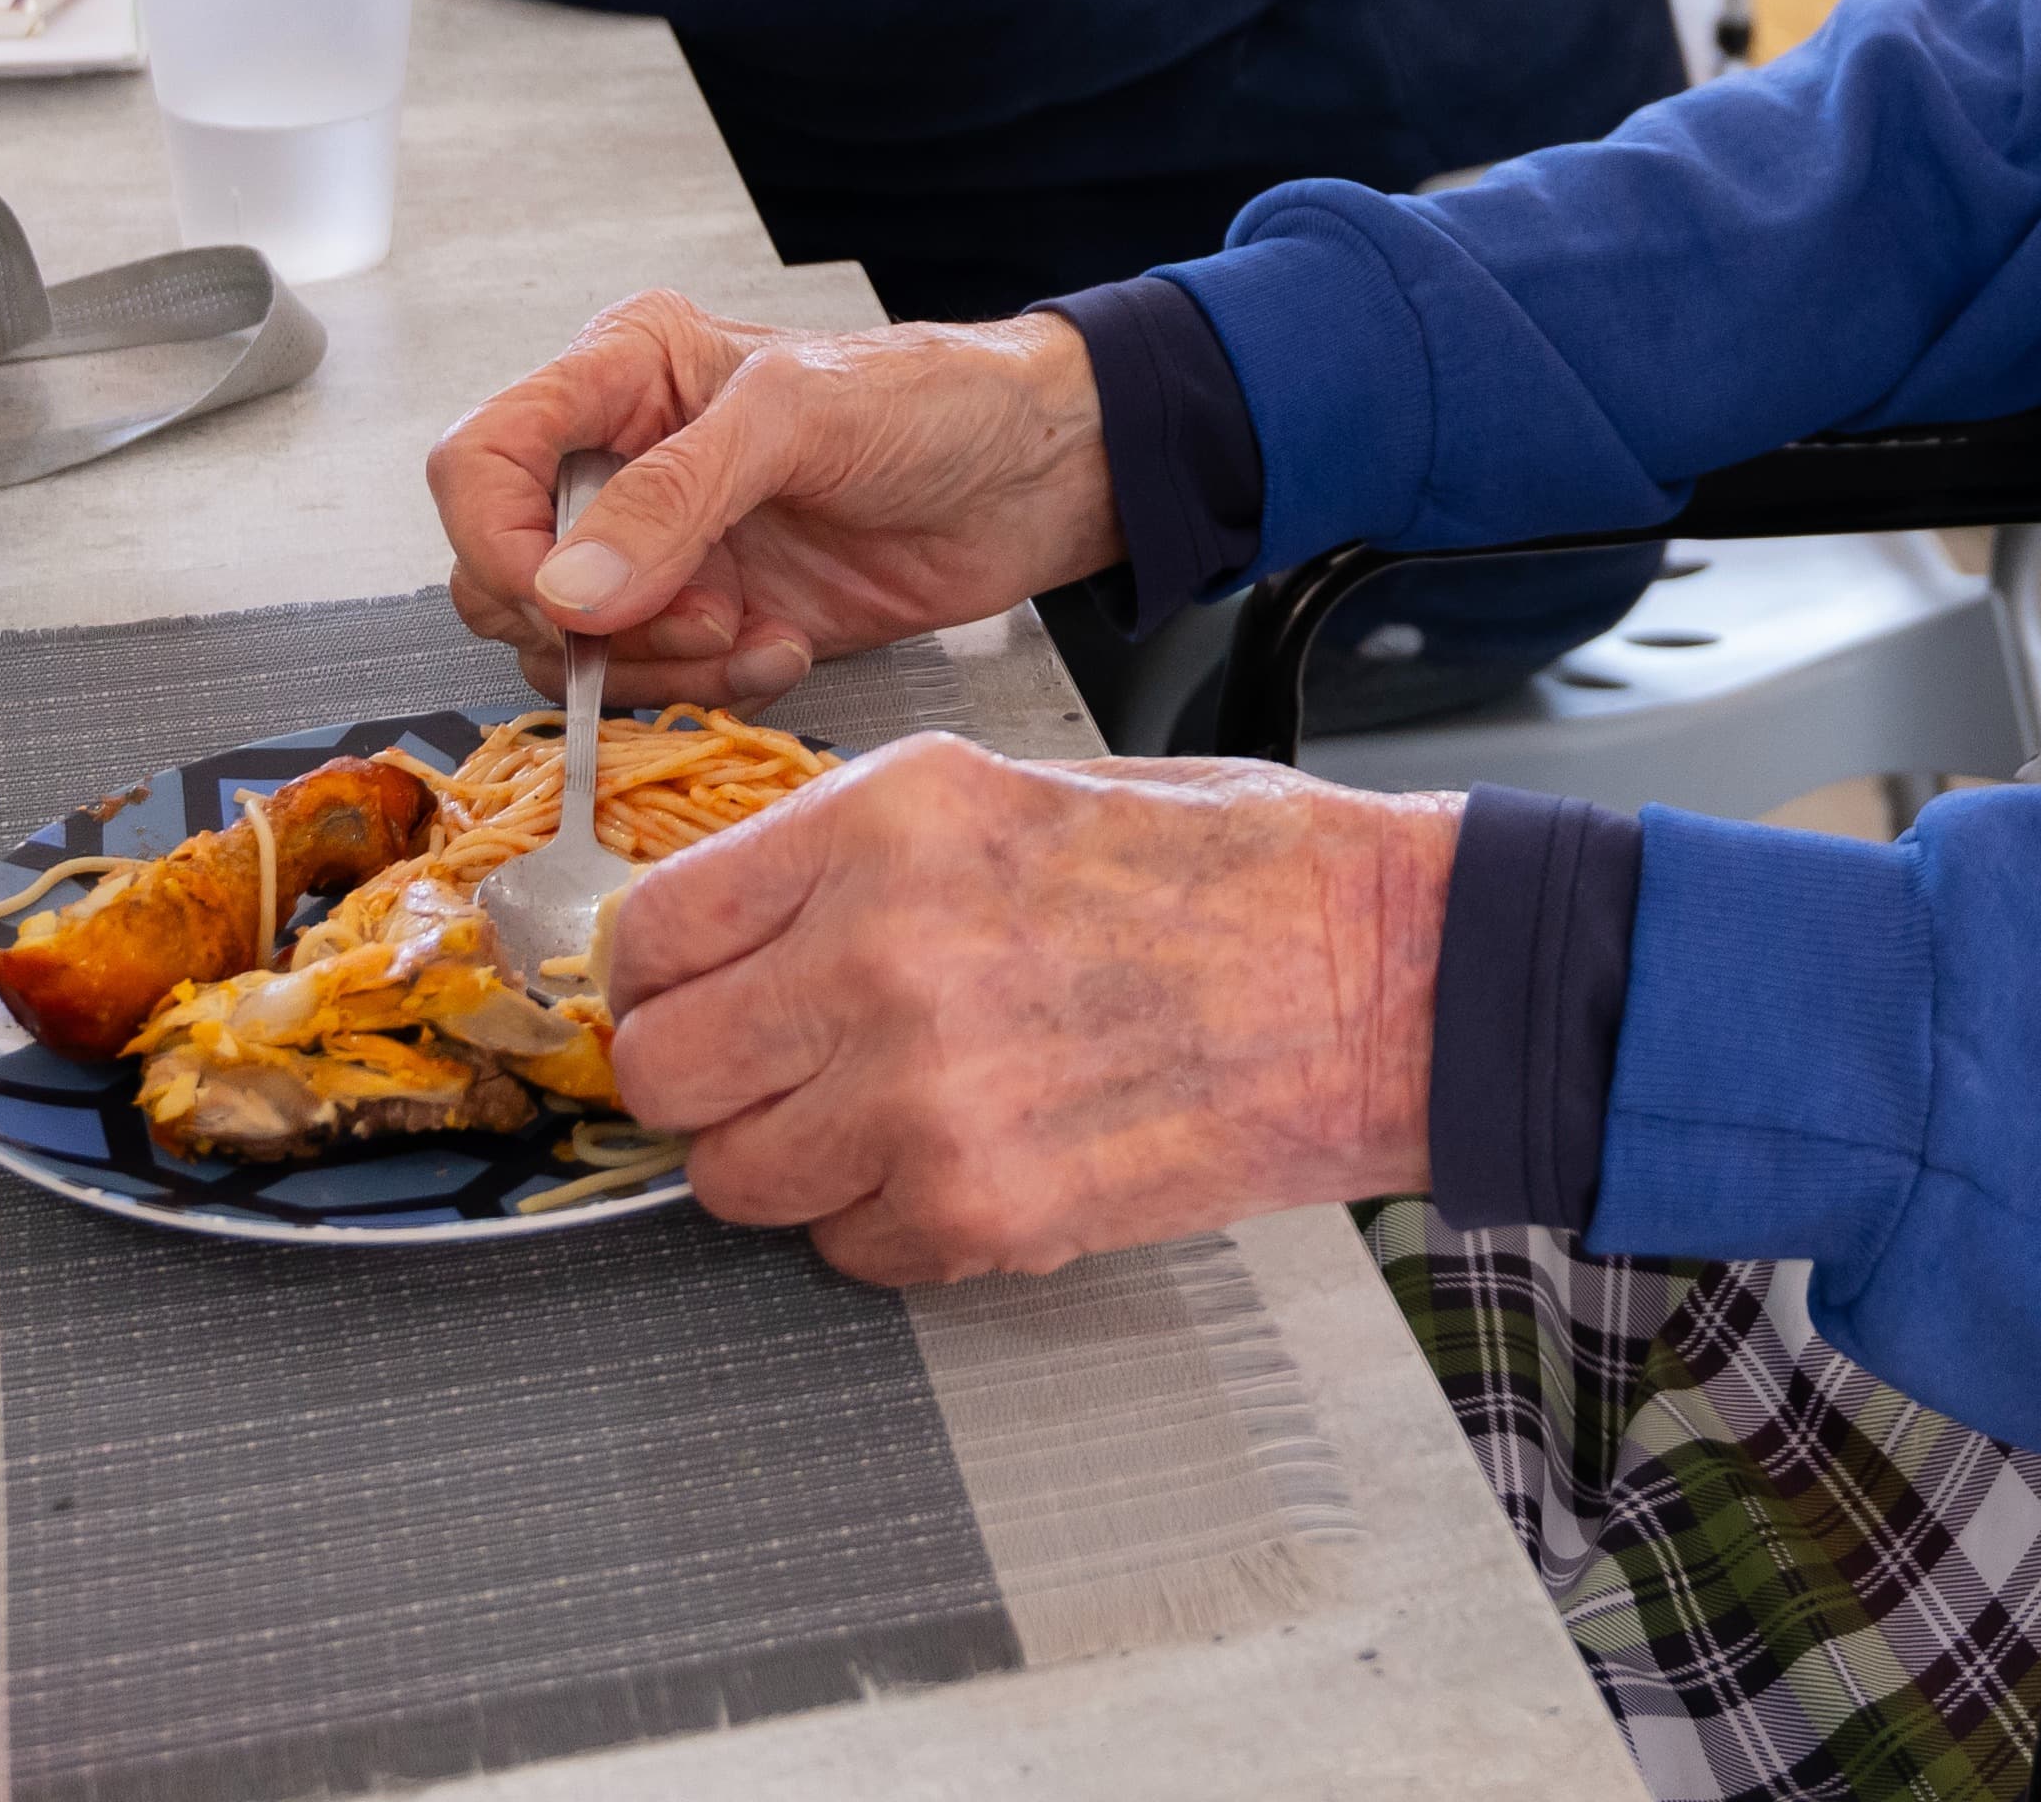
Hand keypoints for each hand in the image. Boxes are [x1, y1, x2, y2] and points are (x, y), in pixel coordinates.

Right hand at [430, 301, 1122, 706]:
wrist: (1041, 476)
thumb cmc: (937, 400)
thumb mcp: (799, 417)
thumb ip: (675, 494)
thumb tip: (568, 585)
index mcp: (623, 375)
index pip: (479, 463)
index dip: (498, 542)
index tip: (570, 598)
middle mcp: (626, 463)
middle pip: (504, 573)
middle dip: (585, 621)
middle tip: (690, 615)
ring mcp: (667, 550)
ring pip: (571, 648)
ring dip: (654, 664)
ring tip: (747, 630)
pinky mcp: (716, 620)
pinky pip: (656, 685)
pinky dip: (711, 686)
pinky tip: (784, 647)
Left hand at [604, 736, 1448, 1280]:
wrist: (1388, 977)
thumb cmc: (1235, 873)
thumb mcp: (1014, 790)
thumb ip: (852, 856)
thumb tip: (728, 928)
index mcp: (887, 821)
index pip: (652, 933)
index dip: (655, 981)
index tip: (682, 1000)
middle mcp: (879, 951)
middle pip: (664, 1069)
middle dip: (708, 1081)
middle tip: (777, 1071)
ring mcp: (921, 1093)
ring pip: (735, 1178)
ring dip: (793, 1164)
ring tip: (893, 1117)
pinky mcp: (978, 1208)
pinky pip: (847, 1249)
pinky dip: (890, 1226)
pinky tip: (980, 1157)